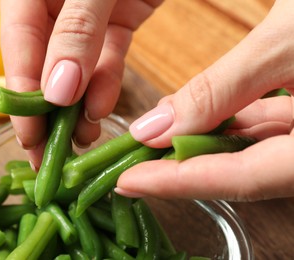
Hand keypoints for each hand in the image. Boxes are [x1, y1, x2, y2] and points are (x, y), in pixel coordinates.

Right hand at [0, 0, 161, 168]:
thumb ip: (76, 31)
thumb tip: (58, 92)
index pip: (17, 45)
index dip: (22, 94)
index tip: (30, 137)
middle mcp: (53, 7)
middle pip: (42, 66)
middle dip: (47, 112)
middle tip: (50, 156)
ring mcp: (86, 17)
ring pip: (77, 70)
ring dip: (79, 107)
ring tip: (83, 137)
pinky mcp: (117, 22)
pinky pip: (109, 59)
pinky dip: (106, 86)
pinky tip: (102, 109)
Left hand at [116, 0, 293, 201]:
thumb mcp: (289, 40)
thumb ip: (221, 88)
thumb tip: (156, 127)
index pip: (240, 179)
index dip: (178, 183)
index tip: (128, 183)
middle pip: (244, 172)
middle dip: (185, 168)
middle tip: (134, 164)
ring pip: (255, 151)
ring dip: (204, 145)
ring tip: (156, 140)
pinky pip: (270, 127)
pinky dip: (231, 123)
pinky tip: (202, 116)